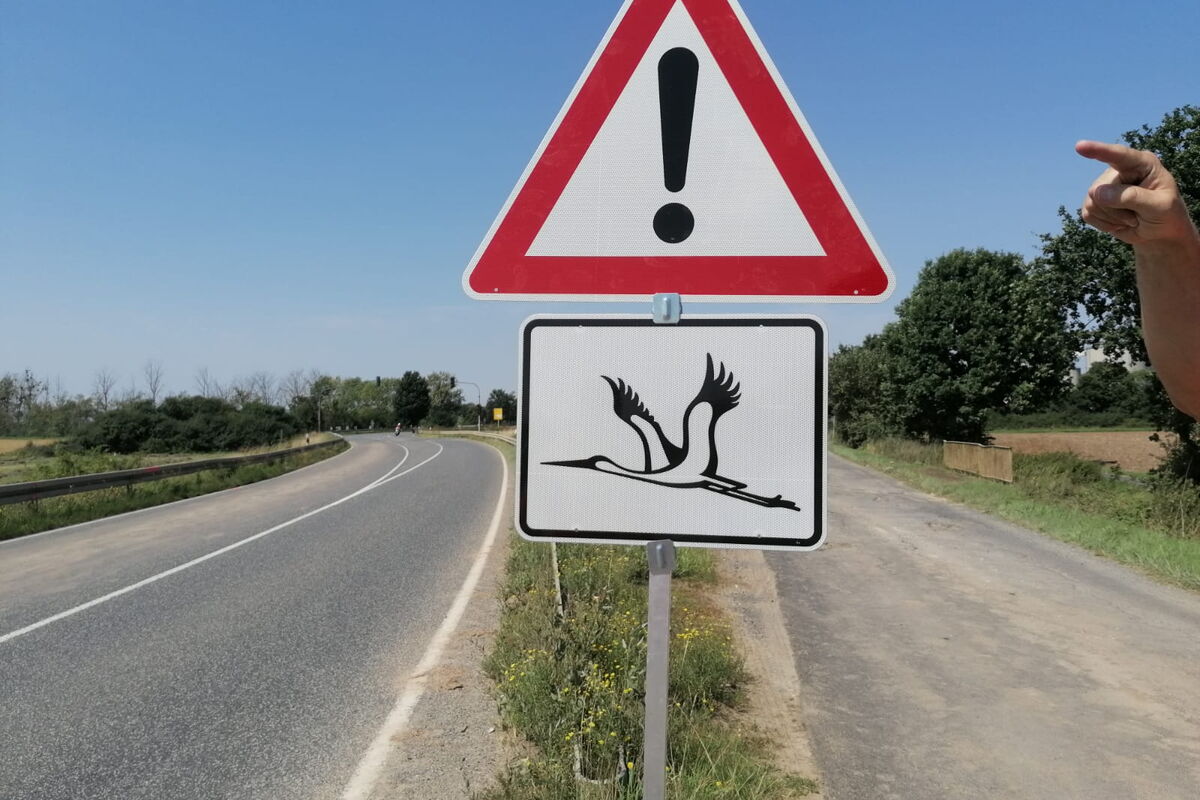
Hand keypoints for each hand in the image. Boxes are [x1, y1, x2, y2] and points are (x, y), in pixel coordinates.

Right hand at [1076, 140, 1194, 247]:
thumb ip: (1131, 197)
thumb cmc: (1167, 214)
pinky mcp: (1094, 202)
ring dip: (1113, 218)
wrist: (1161, 233)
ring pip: (1092, 203)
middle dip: (1117, 209)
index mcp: (1142, 163)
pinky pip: (1087, 214)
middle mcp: (1119, 170)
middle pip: (1101, 189)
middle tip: (1139, 216)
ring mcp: (1105, 185)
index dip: (1099, 150)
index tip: (1080, 146)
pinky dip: (1104, 224)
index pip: (1119, 155)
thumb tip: (1096, 192)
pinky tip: (1119, 222)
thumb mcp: (1159, 206)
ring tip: (1131, 218)